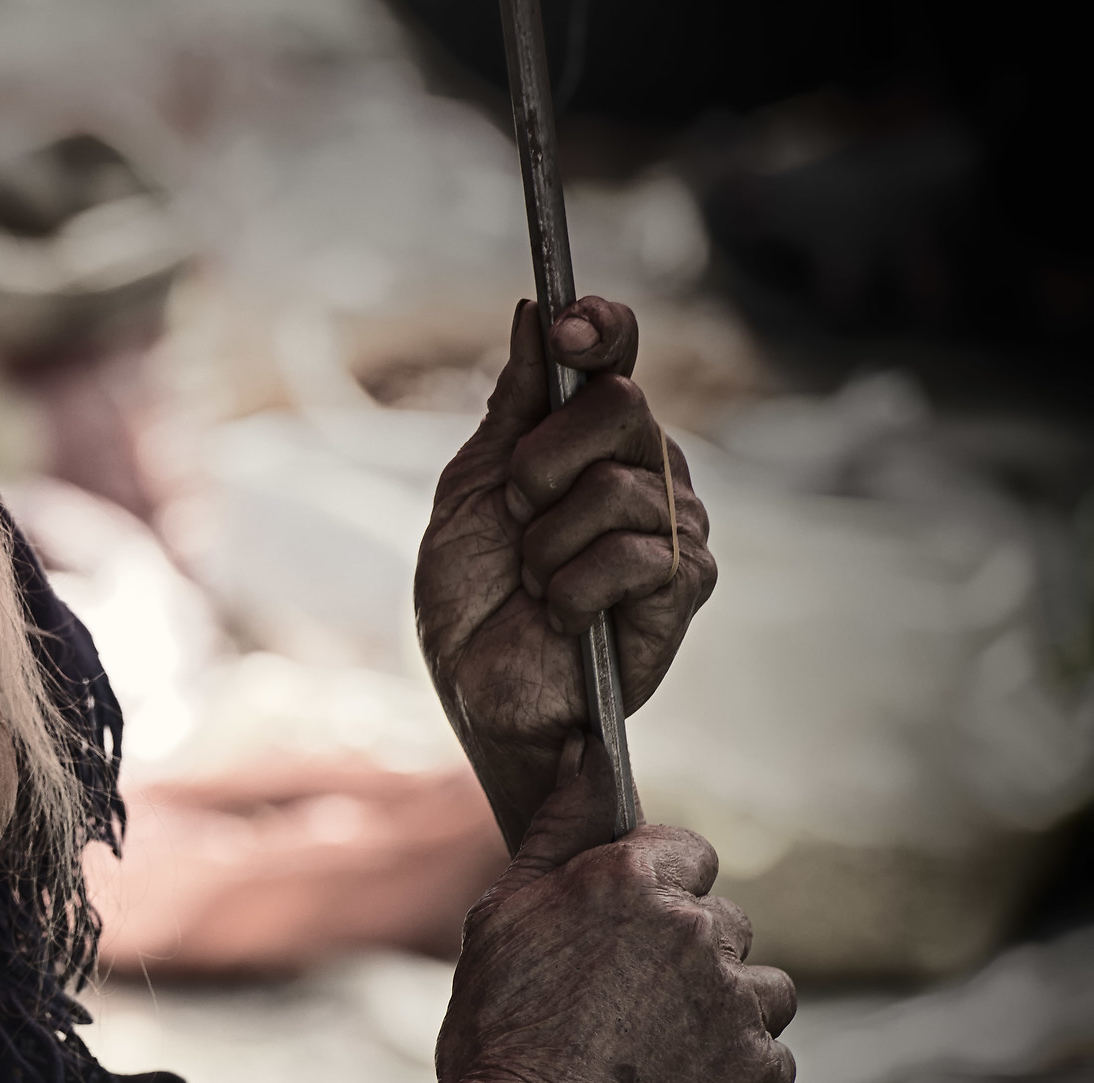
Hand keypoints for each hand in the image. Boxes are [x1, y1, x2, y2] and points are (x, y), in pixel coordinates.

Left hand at [415, 297, 714, 848]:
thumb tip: (537, 310)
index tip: (566, 328)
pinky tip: (563, 615)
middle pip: (621, 404)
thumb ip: (512, 407)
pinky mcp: (687, 584)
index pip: (618, 355)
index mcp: (592, 440)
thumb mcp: (474, 490)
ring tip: (534, 582)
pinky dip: (573, 589)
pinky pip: (634, 553)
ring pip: (617, 486)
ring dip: (547, 544)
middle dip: (541, 463)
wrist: (480, 694)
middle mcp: (646, 469)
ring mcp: (675, 524)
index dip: (600, 326)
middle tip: (517, 515)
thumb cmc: (474, 599)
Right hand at [432, 742, 795, 1082]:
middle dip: (684, 955)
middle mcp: (696, 929)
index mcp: (630, 880)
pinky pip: (767, 1051)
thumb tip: (585, 748)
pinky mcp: (762, 1067)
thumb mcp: (502, 914)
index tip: (622, 935)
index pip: (687, 853)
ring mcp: (736, 1001)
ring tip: (652, 1048)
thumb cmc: (495, 1030)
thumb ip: (558, 826)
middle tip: (623, 1005)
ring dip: (721, 1008)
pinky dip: (731, 1069)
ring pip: (757, 984)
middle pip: (722, 922)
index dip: (654, 893)